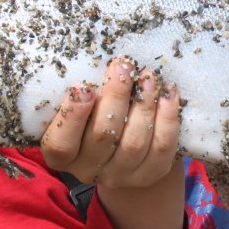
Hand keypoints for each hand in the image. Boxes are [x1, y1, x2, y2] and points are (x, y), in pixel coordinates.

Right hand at [41, 58, 187, 228]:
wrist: (122, 143)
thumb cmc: (91, 112)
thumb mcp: (78, 103)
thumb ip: (78, 91)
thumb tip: (90, 54)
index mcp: (59, 154)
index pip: (60, 145)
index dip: (72, 117)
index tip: (84, 86)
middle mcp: (87, 169)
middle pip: (102, 136)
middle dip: (115, 96)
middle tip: (124, 66)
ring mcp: (120, 175)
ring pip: (134, 142)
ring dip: (144, 104)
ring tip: (148, 77)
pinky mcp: (149, 174)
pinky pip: (161, 148)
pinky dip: (167, 119)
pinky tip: (168, 94)